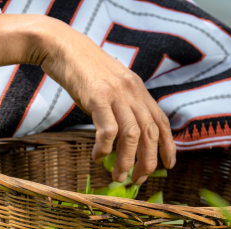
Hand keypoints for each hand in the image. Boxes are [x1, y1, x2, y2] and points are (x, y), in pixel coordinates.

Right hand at [32, 16, 176, 183]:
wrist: (62, 46)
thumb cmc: (84, 70)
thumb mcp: (112, 85)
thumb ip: (123, 104)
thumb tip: (126, 135)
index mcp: (138, 90)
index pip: (161, 122)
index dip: (168, 146)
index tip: (168, 166)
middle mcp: (132, 91)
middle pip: (149, 133)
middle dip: (148, 162)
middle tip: (138, 180)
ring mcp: (116, 93)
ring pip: (131, 136)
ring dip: (126, 161)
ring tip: (118, 176)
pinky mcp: (98, 96)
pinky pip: (108, 130)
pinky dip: (104, 148)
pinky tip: (97, 157)